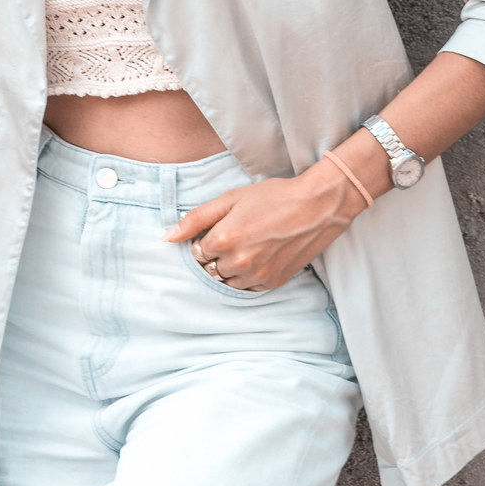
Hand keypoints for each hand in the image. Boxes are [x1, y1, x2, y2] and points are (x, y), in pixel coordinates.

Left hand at [166, 165, 363, 291]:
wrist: (318, 206)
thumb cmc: (273, 197)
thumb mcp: (230, 200)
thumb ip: (195, 219)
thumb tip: (166, 237)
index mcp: (223, 240)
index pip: (196, 251)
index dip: (204, 239)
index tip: (219, 229)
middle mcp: (239, 262)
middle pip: (209, 268)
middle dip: (214, 254)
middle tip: (234, 236)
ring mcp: (258, 275)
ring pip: (227, 281)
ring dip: (229, 268)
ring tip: (246, 246)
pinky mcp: (274, 282)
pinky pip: (247, 288)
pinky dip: (246, 277)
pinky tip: (257, 257)